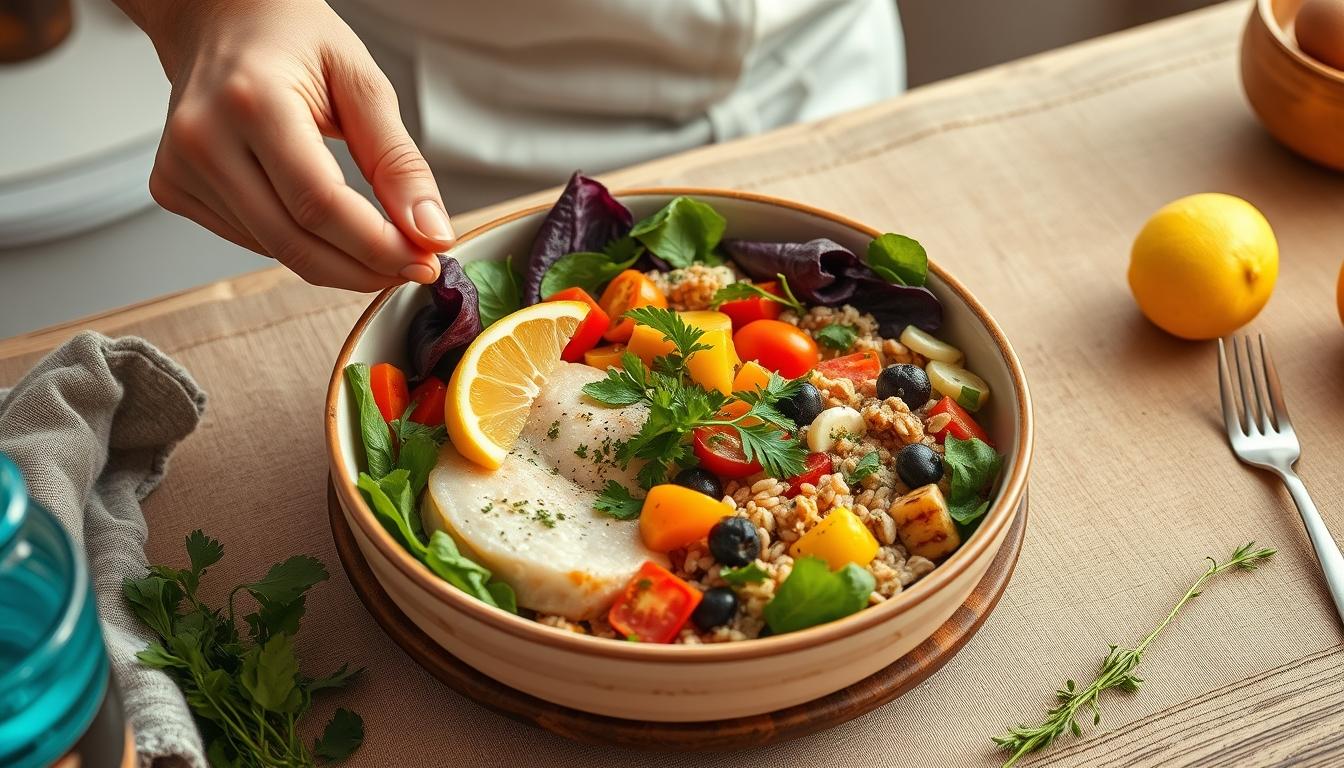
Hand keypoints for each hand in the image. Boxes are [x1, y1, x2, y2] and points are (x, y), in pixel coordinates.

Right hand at [119, 0, 449, 289]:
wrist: (220, 18)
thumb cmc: (291, 39)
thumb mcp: (361, 85)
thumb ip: (398, 161)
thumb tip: (429, 232)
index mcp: (251, 100)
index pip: (319, 203)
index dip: (378, 245)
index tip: (425, 260)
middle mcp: (203, 137)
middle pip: (294, 241)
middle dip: (365, 268)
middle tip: (413, 268)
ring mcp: (180, 167)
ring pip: (275, 250)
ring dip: (338, 261)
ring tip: (378, 242)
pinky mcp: (172, 189)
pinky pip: (252, 242)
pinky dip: (300, 243)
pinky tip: (322, 222)